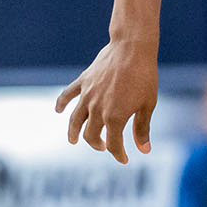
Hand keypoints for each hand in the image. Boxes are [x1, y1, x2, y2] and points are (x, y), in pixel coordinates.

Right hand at [57, 40, 157, 163]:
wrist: (132, 47)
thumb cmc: (144, 76)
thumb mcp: (147, 104)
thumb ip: (142, 128)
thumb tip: (144, 150)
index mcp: (115, 118)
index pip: (114, 144)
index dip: (118, 154)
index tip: (124, 159)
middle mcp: (97, 109)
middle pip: (91, 135)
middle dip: (97, 144)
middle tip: (104, 146)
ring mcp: (88, 95)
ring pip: (75, 120)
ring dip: (73, 132)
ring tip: (72, 140)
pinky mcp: (84, 81)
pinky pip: (68, 94)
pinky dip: (62, 103)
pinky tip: (58, 110)